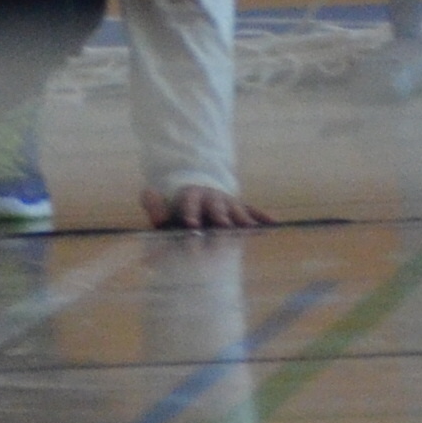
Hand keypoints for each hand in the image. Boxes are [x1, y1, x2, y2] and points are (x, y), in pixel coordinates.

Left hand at [143, 186, 273, 231]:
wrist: (198, 197)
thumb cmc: (179, 213)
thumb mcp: (164, 211)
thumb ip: (155, 208)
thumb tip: (147, 194)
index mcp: (190, 197)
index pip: (190, 203)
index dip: (191, 212)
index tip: (192, 226)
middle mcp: (211, 198)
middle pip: (216, 206)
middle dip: (220, 216)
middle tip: (224, 227)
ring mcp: (228, 203)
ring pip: (236, 210)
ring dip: (243, 218)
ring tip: (250, 229)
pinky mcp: (241, 209)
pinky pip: (253, 212)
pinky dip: (263, 217)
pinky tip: (274, 224)